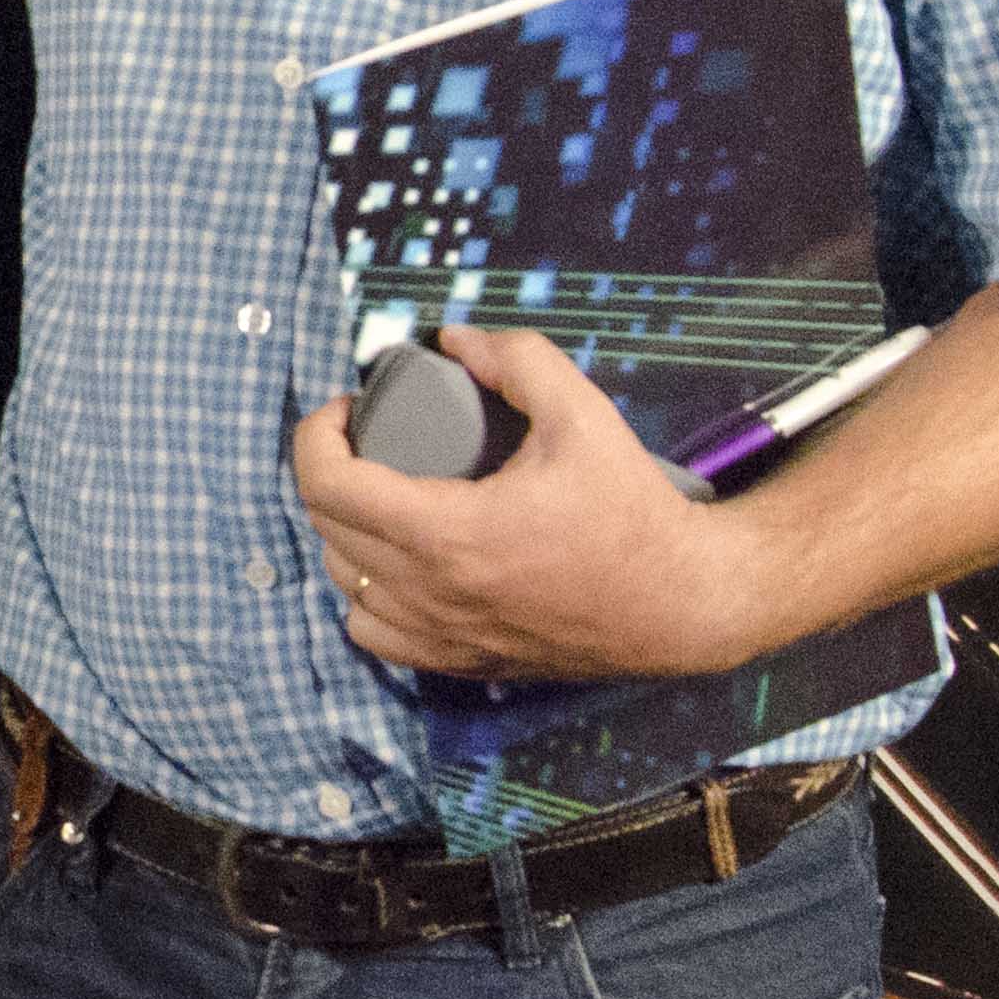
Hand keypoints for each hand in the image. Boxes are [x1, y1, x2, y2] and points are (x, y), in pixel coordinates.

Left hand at [290, 328, 747, 682]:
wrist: (682, 603)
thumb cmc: (633, 513)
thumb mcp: (583, 415)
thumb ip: (519, 361)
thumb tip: (457, 339)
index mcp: (445, 532)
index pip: (325, 485)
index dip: (316, 435)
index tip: (345, 409)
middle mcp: (430, 592)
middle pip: (327, 528)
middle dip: (332, 469)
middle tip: (367, 437)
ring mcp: (441, 634)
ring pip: (344, 583)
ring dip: (346, 533)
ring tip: (382, 496)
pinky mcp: (460, 660)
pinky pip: (374, 633)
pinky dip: (368, 594)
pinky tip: (397, 565)